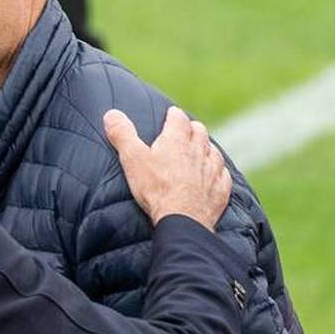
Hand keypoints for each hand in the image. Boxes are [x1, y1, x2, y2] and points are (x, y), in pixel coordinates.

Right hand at [103, 106, 231, 230]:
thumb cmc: (155, 188)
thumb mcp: (132, 159)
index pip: (179, 118)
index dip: (174, 115)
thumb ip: (122, 135)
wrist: (182, 219)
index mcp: (177, 140)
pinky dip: (218, 171)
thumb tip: (111, 114)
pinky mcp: (221, 189)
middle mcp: (198, 150)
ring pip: (213, 151)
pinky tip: (214, 174)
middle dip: (191, 128)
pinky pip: (223, 174)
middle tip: (184, 131)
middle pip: (199, 131)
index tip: (170, 114)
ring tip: (200, 151)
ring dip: (206, 148)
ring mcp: (213, 170)